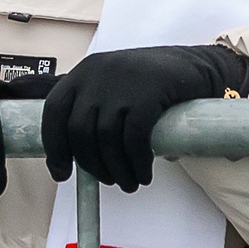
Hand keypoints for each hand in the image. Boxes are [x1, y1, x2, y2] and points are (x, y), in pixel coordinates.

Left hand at [42, 43, 248, 191]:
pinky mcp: (149, 93)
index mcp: (84, 72)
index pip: (53, 113)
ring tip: (130, 182)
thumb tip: (79, 158)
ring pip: (106, 139)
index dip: (55, 148)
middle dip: (92, 165)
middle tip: (109, 180)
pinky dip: (137, 162)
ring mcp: (122, 82)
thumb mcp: (113, 86)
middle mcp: (97, 73)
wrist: (195, 64)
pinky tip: (144, 174)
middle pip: (80, 131)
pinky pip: (134, 138)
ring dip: (116, 169)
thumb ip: (94, 109)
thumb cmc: (152, 84)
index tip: (62, 174)